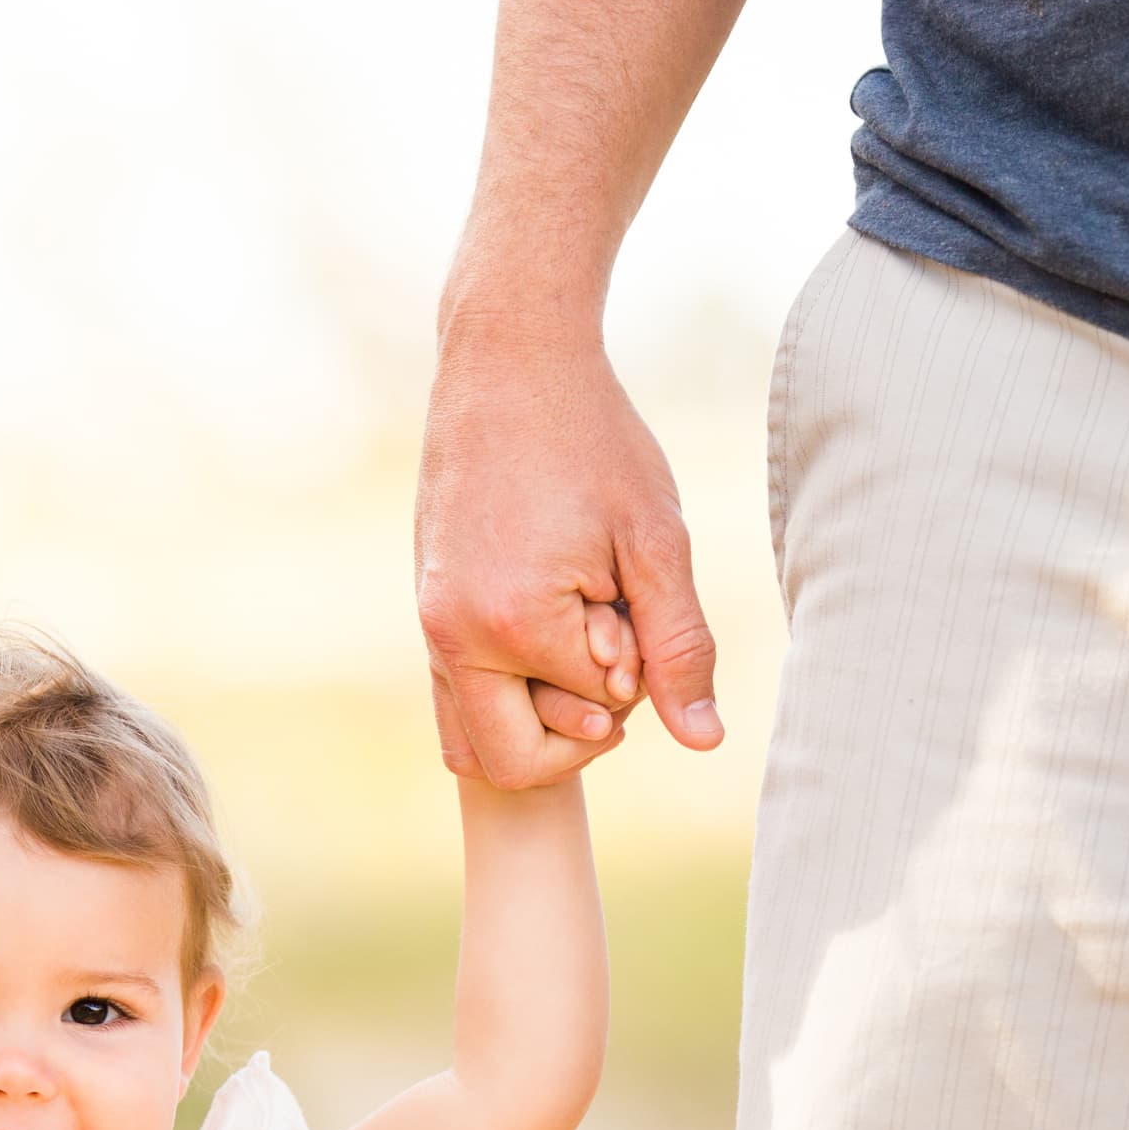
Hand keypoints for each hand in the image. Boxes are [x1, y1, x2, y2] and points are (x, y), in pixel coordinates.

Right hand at [416, 321, 717, 788]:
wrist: (506, 364)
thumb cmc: (592, 441)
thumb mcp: (657, 542)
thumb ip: (680, 647)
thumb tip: (702, 741)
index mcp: (512, 624)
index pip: (592, 720)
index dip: (632, 677)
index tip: (629, 605)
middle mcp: (452, 636)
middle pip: (513, 765)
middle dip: (576, 733)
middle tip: (609, 650)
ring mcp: (429, 627)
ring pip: (473, 745)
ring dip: (535, 718)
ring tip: (577, 639)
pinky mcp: (425, 611)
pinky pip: (455, 699)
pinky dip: (506, 691)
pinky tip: (547, 631)